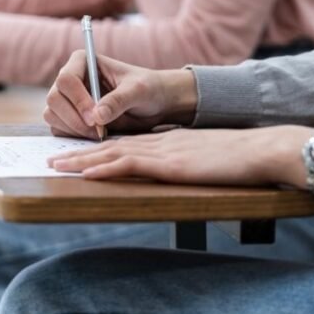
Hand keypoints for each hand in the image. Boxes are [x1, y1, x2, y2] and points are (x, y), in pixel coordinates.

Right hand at [43, 50, 197, 138]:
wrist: (152, 105)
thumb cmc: (147, 89)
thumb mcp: (138, 91)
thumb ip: (118, 100)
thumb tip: (97, 116)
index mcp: (82, 61)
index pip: (66, 79)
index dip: (78, 100)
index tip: (95, 118)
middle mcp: (70, 78)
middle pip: (54, 98)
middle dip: (73, 118)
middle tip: (97, 131)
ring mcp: (66, 98)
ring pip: (52, 114)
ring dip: (73, 129)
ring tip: (100, 133)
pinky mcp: (67, 117)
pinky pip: (58, 128)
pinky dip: (72, 136)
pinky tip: (95, 136)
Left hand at [47, 125, 313, 187]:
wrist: (261, 149)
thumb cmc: (239, 157)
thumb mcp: (203, 157)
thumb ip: (184, 161)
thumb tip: (173, 169)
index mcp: (165, 141)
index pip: (123, 143)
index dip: (96, 148)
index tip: (75, 154)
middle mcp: (158, 142)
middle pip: (109, 146)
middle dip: (78, 153)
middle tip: (52, 159)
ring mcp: (162, 151)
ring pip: (112, 153)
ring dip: (81, 160)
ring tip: (56, 165)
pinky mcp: (169, 164)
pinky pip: (130, 165)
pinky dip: (105, 168)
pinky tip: (87, 172)